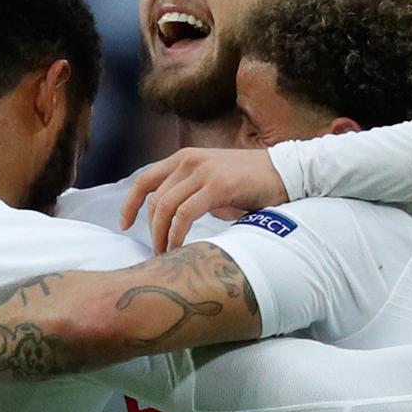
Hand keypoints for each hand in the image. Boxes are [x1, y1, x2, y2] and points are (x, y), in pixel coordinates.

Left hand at [121, 148, 288, 252]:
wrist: (286, 173)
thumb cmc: (251, 183)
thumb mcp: (213, 183)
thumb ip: (191, 194)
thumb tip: (171, 220)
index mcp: (184, 158)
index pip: (144, 180)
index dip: (130, 204)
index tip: (125, 225)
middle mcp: (189, 160)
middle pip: (153, 198)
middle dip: (151, 228)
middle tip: (157, 250)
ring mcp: (203, 171)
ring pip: (165, 207)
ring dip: (161, 234)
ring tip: (166, 253)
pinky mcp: (217, 185)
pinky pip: (185, 214)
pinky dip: (177, 233)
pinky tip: (178, 247)